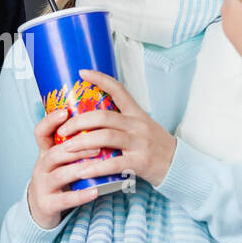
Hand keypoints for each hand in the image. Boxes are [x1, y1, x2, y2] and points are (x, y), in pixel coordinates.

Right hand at [28, 105, 132, 229]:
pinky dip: (81, 195)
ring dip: (80, 168)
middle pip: (54, 153)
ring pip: (60, 175)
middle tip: (98, 145)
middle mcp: (41, 167)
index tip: (65, 111)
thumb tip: (102, 121)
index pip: (41, 132)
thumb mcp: (60, 160)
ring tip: (99, 165)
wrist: (42, 209)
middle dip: (76, 148)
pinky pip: (65, 199)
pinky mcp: (48, 204)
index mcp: (45, 153)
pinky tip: (96, 191)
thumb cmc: (59, 179)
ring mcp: (43, 186)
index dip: (50, 121)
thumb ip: (75, 145)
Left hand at [60, 69, 177, 187]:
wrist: (179, 165)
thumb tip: (93, 116)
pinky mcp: (140, 162)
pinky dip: (95, 167)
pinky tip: (82, 170)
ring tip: (65, 147)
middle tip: (63, 128)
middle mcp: (138, 125)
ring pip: (106, 137)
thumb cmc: (155, 146)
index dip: (100, 79)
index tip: (82, 73)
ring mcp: (139, 143)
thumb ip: (122, 120)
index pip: (118, 90)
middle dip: (78, 121)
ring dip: (82, 142)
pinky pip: (114, 163)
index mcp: (137, 113)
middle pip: (103, 116)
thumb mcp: (142, 126)